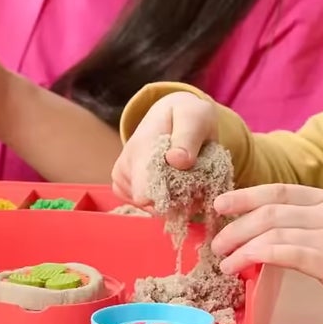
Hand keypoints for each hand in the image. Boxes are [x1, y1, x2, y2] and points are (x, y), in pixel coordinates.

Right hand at [110, 90, 223, 204]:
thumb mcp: (195, 116)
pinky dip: (169, 203)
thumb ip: (188, 136)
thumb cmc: (185, 115)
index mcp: (142, 147)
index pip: (144, 190)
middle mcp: (127, 164)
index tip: (193, 191)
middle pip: (153, 204)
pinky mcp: (124, 188)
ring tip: (189, 179)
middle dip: (181, 200)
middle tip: (199, 180)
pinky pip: (149, 209)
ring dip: (177, 202)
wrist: (170, 114)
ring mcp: (123, 178)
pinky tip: (178, 186)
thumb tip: (176, 160)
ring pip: (153, 209)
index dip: (170, 201)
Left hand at [211, 184, 322, 323]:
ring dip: (241, 245)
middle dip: (236, 225)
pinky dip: (258, 257)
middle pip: (270, 210)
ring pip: (273, 231)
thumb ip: (307, 227)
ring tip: (224, 261)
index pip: (278, 190)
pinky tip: (243, 267)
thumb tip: (261, 236)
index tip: (219, 206)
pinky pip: (287, 254)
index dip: (244, 196)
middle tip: (215, 243)